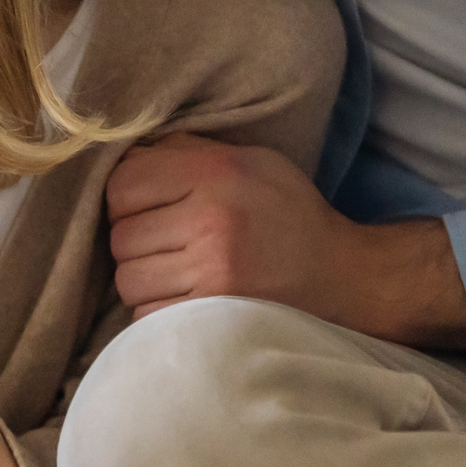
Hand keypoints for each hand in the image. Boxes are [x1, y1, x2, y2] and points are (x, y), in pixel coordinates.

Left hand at [104, 136, 465, 349]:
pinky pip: (147, 315)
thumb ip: (186, 151)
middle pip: (120, 237)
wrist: (345, 278)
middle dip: (136, 243)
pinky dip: (159, 310)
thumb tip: (120, 152)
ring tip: (179, 272)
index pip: (121, 185)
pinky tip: (189, 297)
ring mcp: (212, 272)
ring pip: (129, 280)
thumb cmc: (289, 215)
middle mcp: (210, 220)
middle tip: (169, 244)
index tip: (148, 208)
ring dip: (145, 280)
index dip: (127, 199)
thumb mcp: (249, 161)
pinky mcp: (213, 315)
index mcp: (215, 173)